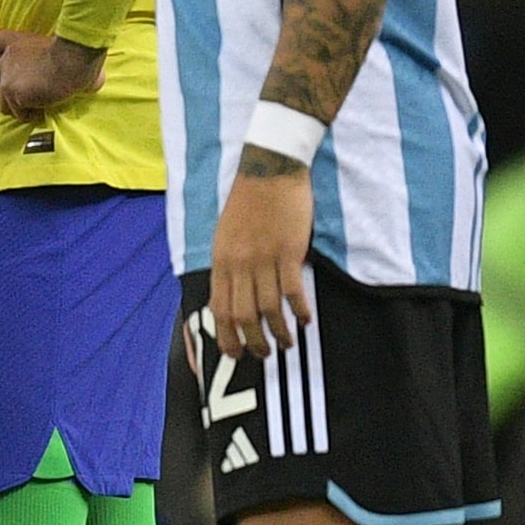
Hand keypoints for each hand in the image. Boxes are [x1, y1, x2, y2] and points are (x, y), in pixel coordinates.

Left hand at [0, 28, 104, 121]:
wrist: (74, 58)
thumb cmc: (77, 51)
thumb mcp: (62, 46)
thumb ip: (59, 57)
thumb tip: (91, 78)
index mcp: (14, 43)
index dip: (1, 56)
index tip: (16, 69)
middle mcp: (5, 61)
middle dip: (8, 93)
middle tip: (28, 96)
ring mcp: (7, 80)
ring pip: (5, 104)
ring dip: (21, 108)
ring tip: (40, 105)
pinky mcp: (14, 95)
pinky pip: (20, 113)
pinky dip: (31, 114)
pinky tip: (45, 108)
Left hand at [210, 159, 313, 356]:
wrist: (268, 170)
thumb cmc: (247, 203)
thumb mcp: (225, 236)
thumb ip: (228, 266)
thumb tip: (233, 295)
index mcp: (221, 261)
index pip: (218, 309)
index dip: (226, 336)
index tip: (234, 354)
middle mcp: (238, 264)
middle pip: (242, 315)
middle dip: (253, 341)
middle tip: (264, 355)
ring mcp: (264, 258)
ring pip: (268, 308)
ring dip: (279, 331)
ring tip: (287, 343)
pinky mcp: (288, 251)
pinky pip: (292, 290)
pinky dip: (299, 309)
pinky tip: (305, 319)